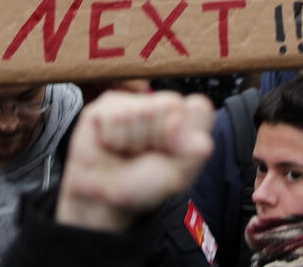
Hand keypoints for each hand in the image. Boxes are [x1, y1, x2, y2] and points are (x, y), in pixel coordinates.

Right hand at [55, 91, 213, 232]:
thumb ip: (193, 149)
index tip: (174, 152)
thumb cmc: (145, 183)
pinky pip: (112, 116)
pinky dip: (112, 138)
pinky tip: (111, 145)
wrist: (107, 199)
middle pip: (169, 103)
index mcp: (186, 117)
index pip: (198, 106)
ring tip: (128, 150)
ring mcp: (132, 102)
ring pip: (138, 111)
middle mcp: (159, 103)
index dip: (186, 134)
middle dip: (158, 136)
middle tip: (146, 152)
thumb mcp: (180, 174)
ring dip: (132, 140)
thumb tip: (179, 120)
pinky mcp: (104, 106)